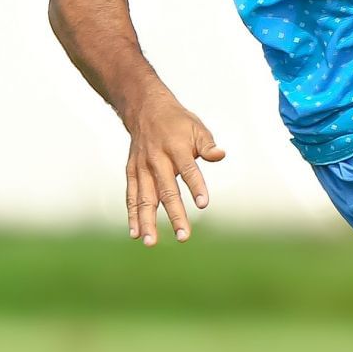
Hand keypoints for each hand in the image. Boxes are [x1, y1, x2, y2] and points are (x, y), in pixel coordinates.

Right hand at [121, 89, 224, 243]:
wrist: (145, 109)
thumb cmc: (177, 122)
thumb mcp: (197, 127)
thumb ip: (208, 145)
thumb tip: (221, 155)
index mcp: (177, 148)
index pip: (189, 169)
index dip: (196, 186)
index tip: (203, 204)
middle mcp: (157, 160)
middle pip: (167, 191)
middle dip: (175, 215)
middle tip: (184, 236)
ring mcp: (142, 168)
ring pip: (145, 198)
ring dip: (147, 221)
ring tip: (151, 242)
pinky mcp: (132, 172)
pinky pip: (131, 197)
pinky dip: (132, 215)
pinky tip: (135, 234)